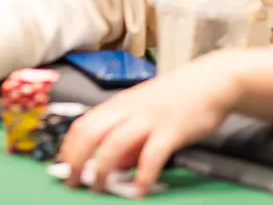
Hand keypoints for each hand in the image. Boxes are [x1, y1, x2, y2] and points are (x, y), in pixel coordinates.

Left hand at [58, 48, 272, 194]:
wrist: (210, 81)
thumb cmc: (175, 98)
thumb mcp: (143, 113)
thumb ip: (127, 138)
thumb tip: (112, 166)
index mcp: (118, 104)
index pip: (82, 124)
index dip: (69, 147)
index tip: (62, 168)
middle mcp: (128, 109)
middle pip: (91, 133)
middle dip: (77, 159)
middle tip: (73, 183)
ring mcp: (149, 118)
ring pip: (115, 143)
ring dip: (102, 168)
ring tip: (98, 189)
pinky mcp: (172, 129)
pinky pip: (152, 154)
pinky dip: (143, 174)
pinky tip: (140, 191)